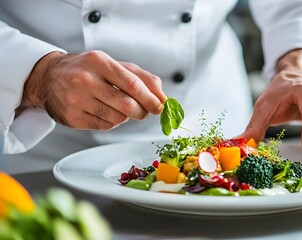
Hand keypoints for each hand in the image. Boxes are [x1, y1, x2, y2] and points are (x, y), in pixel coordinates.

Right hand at [19, 50, 166, 129]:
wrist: (49, 77)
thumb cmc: (88, 70)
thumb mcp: (113, 65)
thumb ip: (141, 77)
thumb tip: (162, 97)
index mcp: (99, 62)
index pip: (133, 85)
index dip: (151, 99)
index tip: (160, 107)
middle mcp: (85, 80)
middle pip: (127, 105)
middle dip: (142, 111)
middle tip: (144, 111)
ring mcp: (76, 100)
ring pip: (117, 119)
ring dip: (125, 117)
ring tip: (117, 107)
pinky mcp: (72, 118)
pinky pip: (104, 126)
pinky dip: (111, 122)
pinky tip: (104, 111)